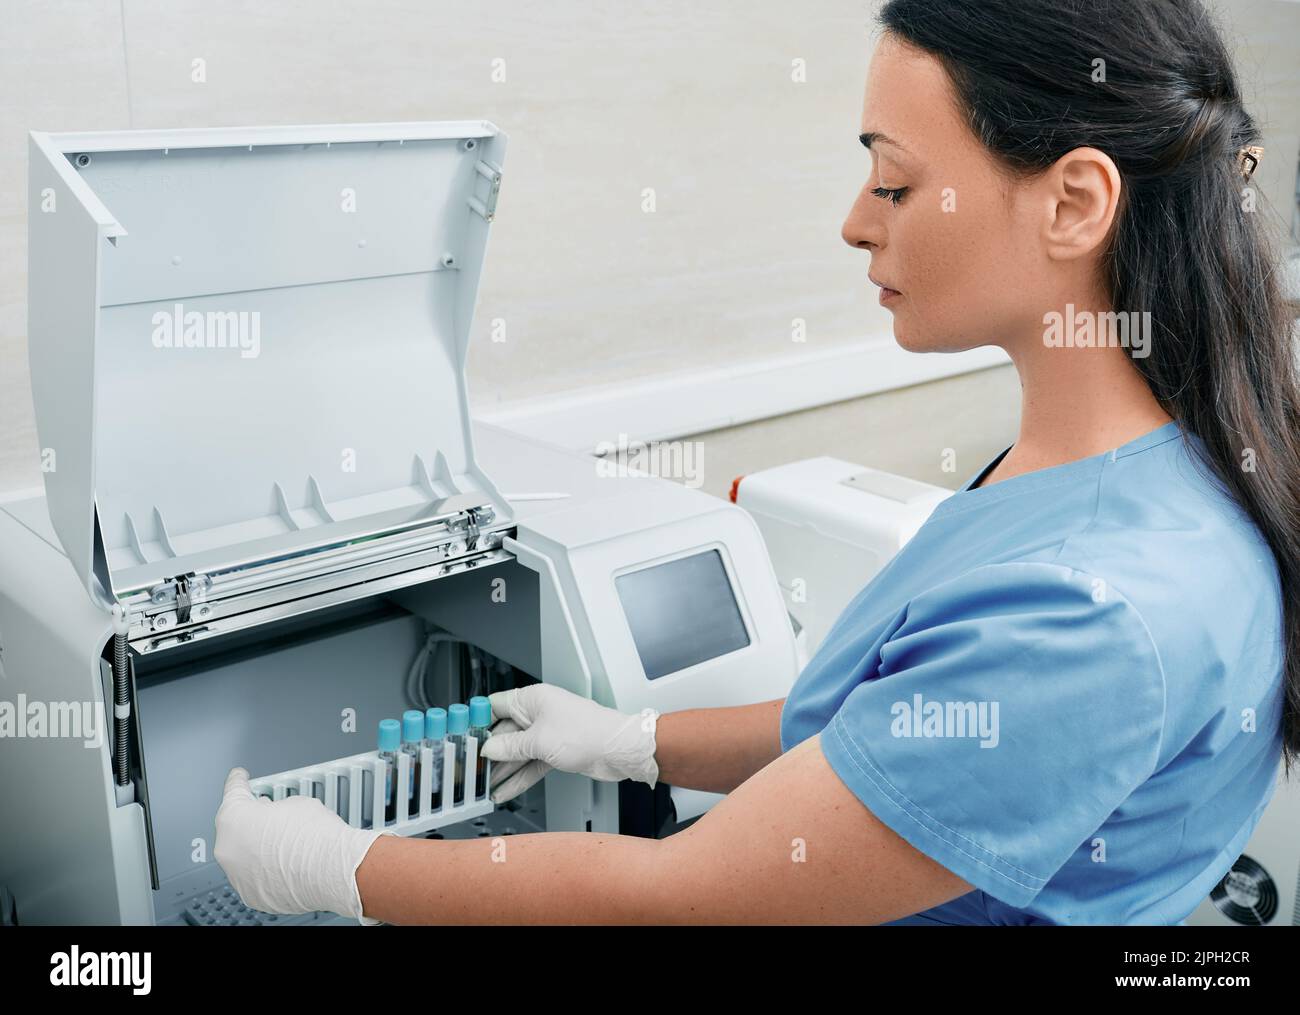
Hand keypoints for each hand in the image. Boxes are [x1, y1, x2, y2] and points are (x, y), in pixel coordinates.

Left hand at [214, 767, 393, 924]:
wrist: (330, 870)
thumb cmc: (314, 834)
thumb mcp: (295, 804)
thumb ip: (275, 809)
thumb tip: (274, 820)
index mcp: (234, 817)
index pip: (233, 792)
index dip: (238, 781)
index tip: (238, 776)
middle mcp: (228, 848)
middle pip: (234, 828)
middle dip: (249, 819)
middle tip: (265, 813)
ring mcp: (237, 875)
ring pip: (242, 855)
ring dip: (256, 846)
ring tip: (279, 842)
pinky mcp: (251, 894)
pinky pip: (253, 876)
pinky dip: (264, 869)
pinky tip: (283, 863)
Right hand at [482, 684, 658, 802]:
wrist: (619, 750)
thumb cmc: (587, 733)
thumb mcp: (539, 741)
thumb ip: (509, 746)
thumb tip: (488, 748)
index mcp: (533, 700)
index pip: (495, 706)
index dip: (477, 721)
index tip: (460, 735)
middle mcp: (539, 714)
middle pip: (504, 733)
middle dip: (488, 753)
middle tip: (470, 770)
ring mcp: (548, 733)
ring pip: (517, 752)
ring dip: (502, 770)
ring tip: (483, 787)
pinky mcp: (556, 751)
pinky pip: (531, 764)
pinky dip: (519, 778)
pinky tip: (504, 791)